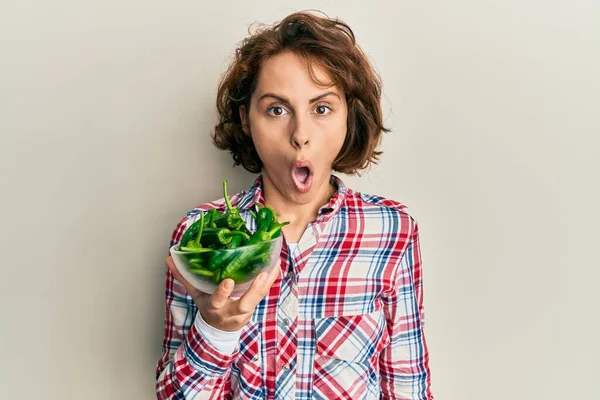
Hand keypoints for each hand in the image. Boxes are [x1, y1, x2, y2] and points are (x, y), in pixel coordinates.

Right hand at [165, 256, 280, 330]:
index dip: (222, 293)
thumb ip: (184, 277)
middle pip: (244, 304)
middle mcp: (231, 311)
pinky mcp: (255, 305)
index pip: (217, 301)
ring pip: (258, 299)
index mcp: (215, 307)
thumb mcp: (196, 295)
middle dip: (253, 291)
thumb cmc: (209, 308)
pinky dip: (271, 279)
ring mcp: (245, 310)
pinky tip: (276, 265)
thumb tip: (169, 259)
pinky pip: (265, 293)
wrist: (220, 330)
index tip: (227, 281)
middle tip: (261, 275)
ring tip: (272, 266)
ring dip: (266, 283)